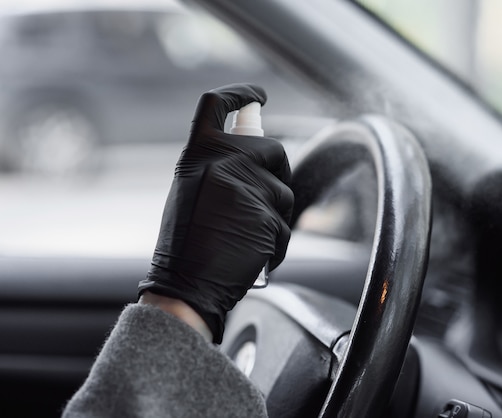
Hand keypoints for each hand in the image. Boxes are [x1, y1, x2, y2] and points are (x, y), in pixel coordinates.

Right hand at [138, 84, 292, 342]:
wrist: (184, 286)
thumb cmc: (185, 246)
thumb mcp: (190, 191)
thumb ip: (217, 168)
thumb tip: (252, 154)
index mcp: (197, 155)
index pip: (218, 105)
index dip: (241, 94)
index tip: (257, 95)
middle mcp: (221, 162)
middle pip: (272, 148)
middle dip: (276, 172)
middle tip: (260, 199)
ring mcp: (245, 188)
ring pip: (283, 190)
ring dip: (275, 214)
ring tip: (247, 235)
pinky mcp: (265, 216)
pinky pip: (284, 224)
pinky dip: (275, 243)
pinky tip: (253, 254)